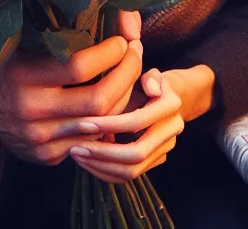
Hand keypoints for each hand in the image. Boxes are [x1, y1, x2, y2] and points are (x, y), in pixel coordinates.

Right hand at [0, 36, 143, 165]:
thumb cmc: (10, 66)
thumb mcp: (22, 42)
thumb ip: (54, 30)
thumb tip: (100, 10)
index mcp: (23, 76)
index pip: (79, 66)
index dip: (109, 53)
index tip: (122, 40)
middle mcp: (32, 110)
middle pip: (98, 100)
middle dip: (128, 74)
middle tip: (136, 53)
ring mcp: (41, 139)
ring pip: (101, 124)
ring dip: (126, 96)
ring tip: (132, 73)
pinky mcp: (49, 156)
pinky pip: (91, 141)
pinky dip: (109, 120)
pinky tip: (117, 99)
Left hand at [67, 64, 215, 182]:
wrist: (162, 96)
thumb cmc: (146, 81)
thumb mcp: (148, 72)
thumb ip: (150, 77)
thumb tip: (152, 89)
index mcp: (171, 106)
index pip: (137, 121)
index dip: (109, 124)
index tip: (82, 123)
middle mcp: (172, 131)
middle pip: (136, 154)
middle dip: (102, 153)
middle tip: (75, 147)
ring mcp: (164, 150)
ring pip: (131, 171)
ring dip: (101, 166)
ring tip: (76, 153)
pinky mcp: (153, 162)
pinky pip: (128, 176)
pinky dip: (105, 172)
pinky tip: (86, 161)